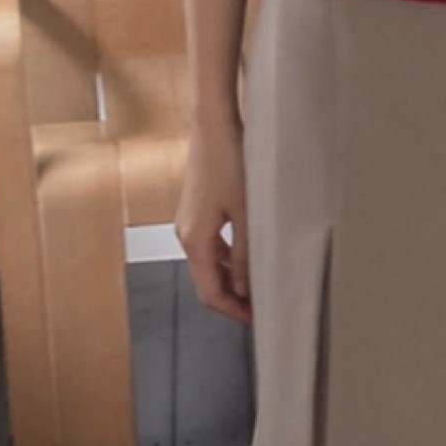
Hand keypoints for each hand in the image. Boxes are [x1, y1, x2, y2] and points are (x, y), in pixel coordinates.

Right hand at [176, 111, 251, 324]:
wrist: (213, 124)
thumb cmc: (230, 162)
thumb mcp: (246, 213)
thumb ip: (246, 254)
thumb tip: (246, 289)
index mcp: (194, 241)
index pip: (210, 293)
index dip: (232, 312)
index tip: (256, 322)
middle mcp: (185, 235)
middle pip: (206, 281)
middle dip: (231, 299)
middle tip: (260, 309)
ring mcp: (188, 221)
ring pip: (208, 264)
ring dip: (230, 279)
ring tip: (258, 286)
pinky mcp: (195, 209)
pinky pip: (210, 245)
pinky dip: (227, 259)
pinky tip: (247, 257)